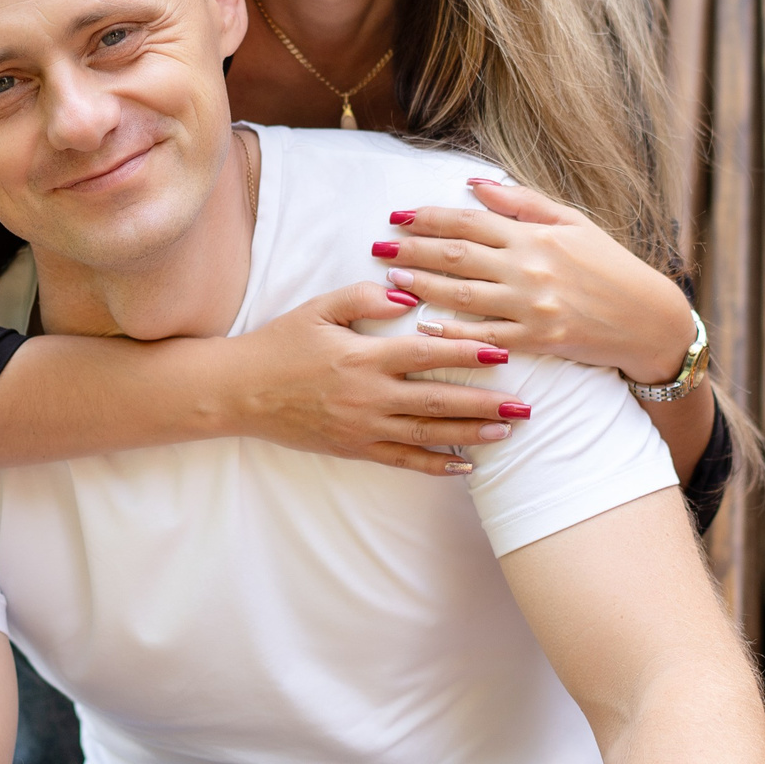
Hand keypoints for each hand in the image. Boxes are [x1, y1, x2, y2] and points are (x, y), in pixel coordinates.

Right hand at [223, 284, 535, 476]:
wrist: (241, 391)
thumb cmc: (281, 343)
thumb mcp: (320, 308)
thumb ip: (365, 296)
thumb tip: (409, 296)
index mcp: (363, 356)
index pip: (426, 353)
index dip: (466, 353)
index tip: (502, 353)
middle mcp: (369, 395)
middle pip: (437, 400)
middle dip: (484, 403)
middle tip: (524, 405)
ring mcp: (363, 427)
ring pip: (427, 434)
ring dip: (470, 434)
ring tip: (506, 432)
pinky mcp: (354, 449)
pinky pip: (402, 460)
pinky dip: (435, 465)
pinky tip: (464, 467)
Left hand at [382, 180, 697, 386]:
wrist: (647, 318)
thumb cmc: (609, 266)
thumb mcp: (573, 222)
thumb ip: (522, 203)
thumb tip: (475, 183)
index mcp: (535, 236)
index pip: (470, 221)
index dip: (429, 217)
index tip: (398, 216)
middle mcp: (529, 268)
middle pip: (457, 255)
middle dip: (413, 248)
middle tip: (379, 247)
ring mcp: (532, 305)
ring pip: (464, 294)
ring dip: (423, 285)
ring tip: (392, 278)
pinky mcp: (538, 339)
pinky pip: (487, 334)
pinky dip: (454, 330)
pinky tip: (426, 324)